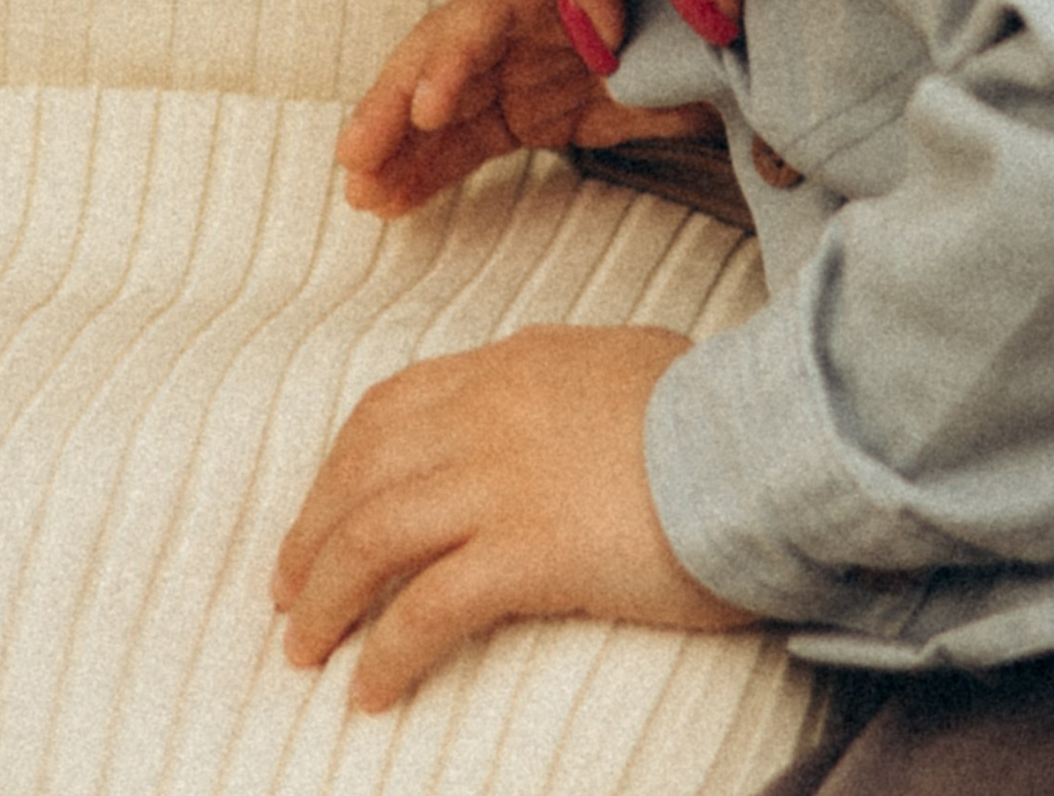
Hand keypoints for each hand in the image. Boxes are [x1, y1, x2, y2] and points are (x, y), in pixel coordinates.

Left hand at [274, 326, 754, 703]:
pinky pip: (425, 609)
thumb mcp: (629, 366)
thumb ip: (571, 386)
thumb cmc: (720, 414)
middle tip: (287, 593)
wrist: (766, 444)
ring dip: (325, 600)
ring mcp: (504, 480)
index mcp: (516, 364)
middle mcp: (492, 411)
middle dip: (309, 537)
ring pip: (371, 536)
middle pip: (362, 471)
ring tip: (305, 651)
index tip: (319, 515)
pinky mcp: (529, 550)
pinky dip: (386, 653)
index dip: (341, 467)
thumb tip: (555, 411)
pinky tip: (372, 690)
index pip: (393, 406)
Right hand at [337, 0, 726, 218]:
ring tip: (360, 195)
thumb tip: (701, 98)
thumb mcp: (697, 50)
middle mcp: (523, 19)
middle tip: (356, 157)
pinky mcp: (513, 109)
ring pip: (439, 101)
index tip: (429, 106)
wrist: (719, 44)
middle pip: (443, 53)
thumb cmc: (701, 30)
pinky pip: (458, 139)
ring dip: (394, 145)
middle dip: (394, 103)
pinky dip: (425, 169)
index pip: (492, 11)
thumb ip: (688, 75)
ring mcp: (513, 65)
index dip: (456, 57)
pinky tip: (391, 203)